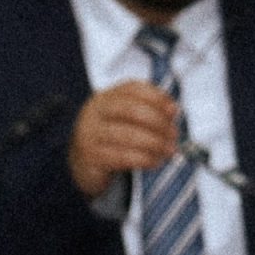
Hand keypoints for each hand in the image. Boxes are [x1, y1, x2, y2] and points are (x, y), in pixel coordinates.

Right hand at [69, 82, 179, 199]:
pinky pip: (122, 157)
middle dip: (158, 122)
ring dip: (154, 143)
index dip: (156, 97)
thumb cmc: (109, 141)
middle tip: (173, 135)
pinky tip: (154, 162)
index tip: (174, 110)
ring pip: (128, 135)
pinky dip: (143, 159)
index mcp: (105, 97)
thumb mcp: (123, 120)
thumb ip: (145, 112)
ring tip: (168, 150)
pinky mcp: (92, 157)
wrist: (80, 166)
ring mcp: (91, 134)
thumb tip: (173, 111)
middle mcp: (95, 112)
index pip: (133, 88)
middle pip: (131, 110)